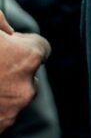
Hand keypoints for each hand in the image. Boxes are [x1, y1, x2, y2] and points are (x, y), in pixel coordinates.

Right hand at [0, 9, 50, 132]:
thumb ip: (0, 23)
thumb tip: (9, 32)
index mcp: (28, 57)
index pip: (40, 47)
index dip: (21, 43)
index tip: (7, 43)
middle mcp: (27, 86)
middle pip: (28, 73)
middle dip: (13, 67)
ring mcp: (12, 111)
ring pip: (15, 95)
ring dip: (2, 88)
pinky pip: (2, 114)